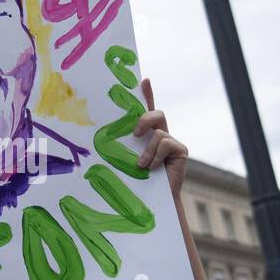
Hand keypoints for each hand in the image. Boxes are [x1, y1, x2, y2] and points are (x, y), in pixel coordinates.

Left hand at [134, 78, 186, 195]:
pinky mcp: (180, 150)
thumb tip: (99, 138)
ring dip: (147, 150)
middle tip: (135, 134)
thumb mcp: (127, 159)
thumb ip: (123, 146)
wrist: (154, 199)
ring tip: (141, 165)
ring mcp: (172, 142)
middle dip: (144, 119)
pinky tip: (153, 169)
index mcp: (147, 134)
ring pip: (158, 133)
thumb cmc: (137, 181)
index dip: (147, 93)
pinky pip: (165, 144)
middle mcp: (161, 134)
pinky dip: (156, 156)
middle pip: (156, 113)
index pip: (147, 109)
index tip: (143, 80)